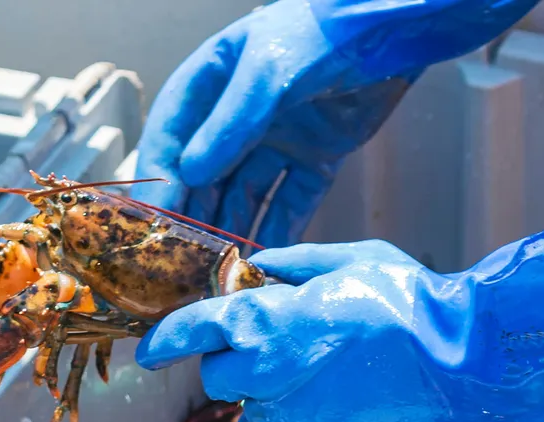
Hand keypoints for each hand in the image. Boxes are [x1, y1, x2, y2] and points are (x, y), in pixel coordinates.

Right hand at [132, 0, 418, 248]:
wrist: (389, 31)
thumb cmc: (320, 34)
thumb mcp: (266, 74)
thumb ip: (230, 125)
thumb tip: (189, 174)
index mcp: (212, 83)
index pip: (173, 136)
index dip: (161, 178)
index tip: (155, 220)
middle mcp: (239, 116)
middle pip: (208, 174)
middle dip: (196, 215)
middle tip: (185, 257)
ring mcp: (278, 139)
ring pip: (247, 194)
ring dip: (234, 228)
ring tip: (223, 268)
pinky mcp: (315, 158)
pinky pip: (292, 201)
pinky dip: (281, 228)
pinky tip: (267, 258)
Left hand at [135, 227, 543, 421]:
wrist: (461, 363)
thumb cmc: (409, 305)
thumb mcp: (348, 260)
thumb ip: (290, 264)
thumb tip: (254, 267)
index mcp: (272, 322)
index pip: (196, 330)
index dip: (168, 338)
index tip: (151, 351)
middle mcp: (270, 377)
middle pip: (219, 376)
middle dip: (241, 361)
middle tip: (290, 349)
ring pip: (248, 415)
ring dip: (267, 398)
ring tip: (322, 380)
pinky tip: (327, 409)